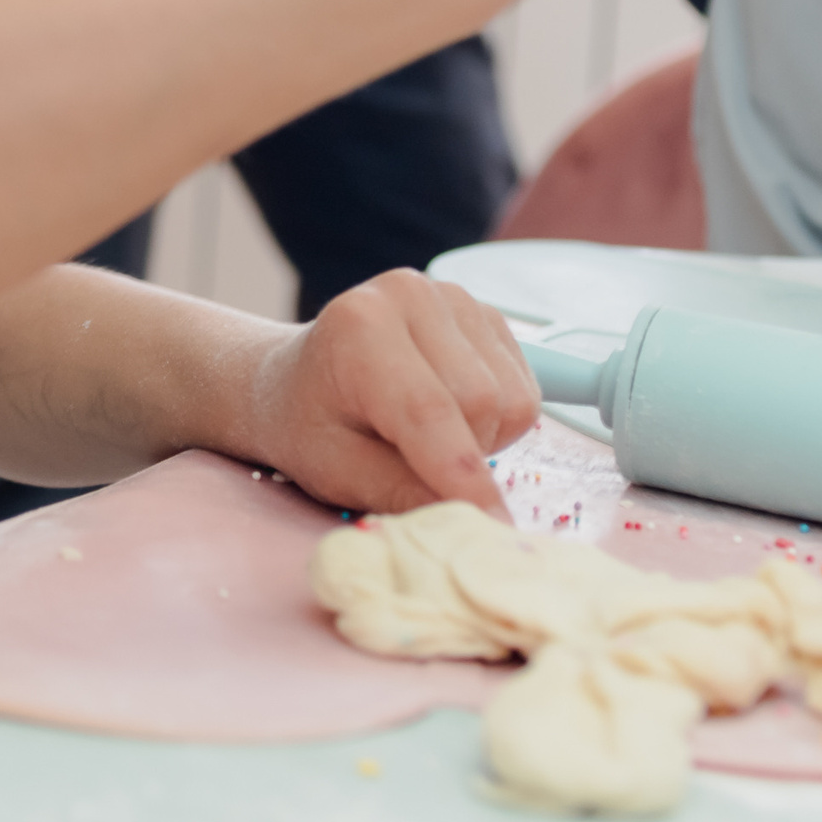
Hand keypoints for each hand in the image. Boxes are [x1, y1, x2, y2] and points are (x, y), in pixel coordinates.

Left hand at [242, 270, 540, 516]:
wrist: (297, 380)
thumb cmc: (309, 425)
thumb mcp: (335, 471)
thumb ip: (398, 492)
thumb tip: (467, 516)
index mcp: (360, 327)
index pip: (428, 410)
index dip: (463, 477)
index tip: (491, 526)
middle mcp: (410, 294)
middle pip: (482, 403)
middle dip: (464, 458)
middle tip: (414, 468)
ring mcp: (452, 297)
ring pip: (512, 399)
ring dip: (482, 440)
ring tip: (425, 438)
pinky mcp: (484, 314)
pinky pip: (523, 389)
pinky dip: (496, 421)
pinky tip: (448, 414)